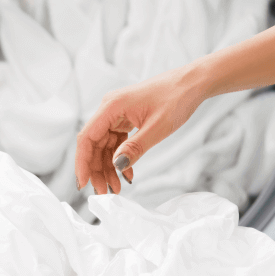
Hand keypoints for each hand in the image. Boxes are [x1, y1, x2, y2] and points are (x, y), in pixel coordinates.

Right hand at [74, 66, 206, 194]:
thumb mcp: (157, 128)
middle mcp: (110, 109)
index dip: (82, 162)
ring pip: (104, 145)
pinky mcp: (126, 118)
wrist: (192, 83)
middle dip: (97, 170)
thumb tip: (116, 166)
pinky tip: (126, 173)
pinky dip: (120, 158)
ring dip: (108, 167)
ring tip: (116, 188)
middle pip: (94, 144)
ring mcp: (117, 114)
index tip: (83, 183)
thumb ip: (135, 148)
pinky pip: (117, 142)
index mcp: (111, 106)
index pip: (87, 138)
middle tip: (104, 192)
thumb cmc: (176, 98)